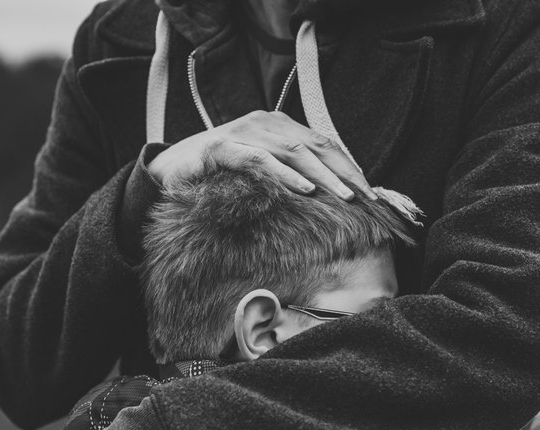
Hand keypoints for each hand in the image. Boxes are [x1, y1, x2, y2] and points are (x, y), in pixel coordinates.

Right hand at [147, 110, 374, 199]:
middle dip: (344, 172)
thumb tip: (328, 195)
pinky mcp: (223, 149)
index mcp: (278, 125)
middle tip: (366, 197)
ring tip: (344, 196)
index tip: (370, 191)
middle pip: (315, 145)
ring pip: (294, 153)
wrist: (169, 169)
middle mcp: (265, 123)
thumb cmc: (220, 173)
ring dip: (323, 176)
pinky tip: (304, 190)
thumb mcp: (262, 169)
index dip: (348, 165)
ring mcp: (244, 133)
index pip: (323, 143)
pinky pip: (261, 161)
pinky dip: (285, 176)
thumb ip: (290, 173)